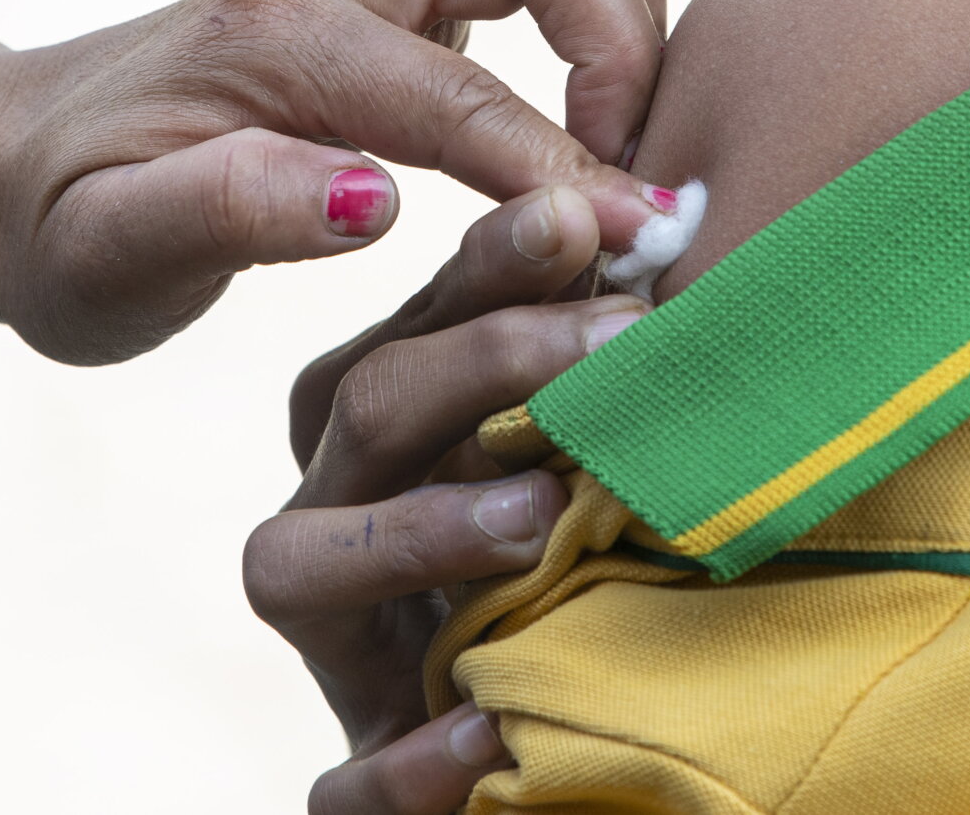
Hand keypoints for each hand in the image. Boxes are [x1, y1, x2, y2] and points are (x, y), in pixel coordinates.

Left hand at [0, 0, 670, 364]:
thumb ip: (229, 215)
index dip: (569, 170)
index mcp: (270, 40)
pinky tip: (584, 98)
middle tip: (630, 167)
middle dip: (620, 28)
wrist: (1, 165)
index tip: (643, 250)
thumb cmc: (58, 231)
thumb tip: (376, 201)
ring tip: (623, 124)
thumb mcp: (104, 258)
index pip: (461, 91)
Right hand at [245, 186, 647, 813]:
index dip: (497, 260)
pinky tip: (491, 729)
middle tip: (624, 339)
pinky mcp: (351, 780)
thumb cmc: (566, 569)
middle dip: (489, 360)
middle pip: (368, 406)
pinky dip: (412, 758)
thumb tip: (672, 221)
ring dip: (419, 534)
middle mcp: (333, 511)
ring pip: (298, 566)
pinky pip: (349, 781)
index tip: (588, 211)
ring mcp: (333, 644)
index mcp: (382, 420)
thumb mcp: (578, 455)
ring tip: (537, 517)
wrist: (542, 744)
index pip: (424, 314)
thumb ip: (594, 361)